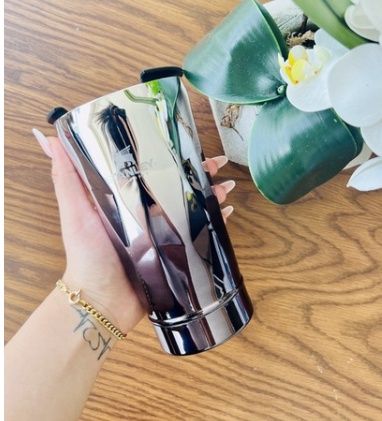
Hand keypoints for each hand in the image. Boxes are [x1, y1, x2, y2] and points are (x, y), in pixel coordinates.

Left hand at [34, 130, 234, 334]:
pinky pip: (199, 235)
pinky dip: (215, 224)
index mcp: (128, 199)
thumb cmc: (87, 255)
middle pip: (179, 186)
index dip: (173, 156)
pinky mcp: (175, 253)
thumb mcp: (75, 212)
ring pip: (194, 207)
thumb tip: (49, 136)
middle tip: (219, 166)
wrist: (102, 301)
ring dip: (212, 195)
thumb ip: (65, 178)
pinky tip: (227, 215)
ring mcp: (164, 233)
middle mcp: (149, 213)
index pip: (155, 170)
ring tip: (227, 189)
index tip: (189, 142)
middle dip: (201, 173)